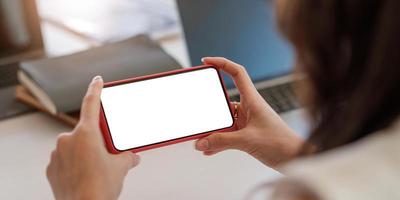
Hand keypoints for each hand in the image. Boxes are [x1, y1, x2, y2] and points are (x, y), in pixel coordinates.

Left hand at [46, 76, 139, 199]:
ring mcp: (57, 154)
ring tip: (95, 170)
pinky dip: (74, 164)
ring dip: (84, 153)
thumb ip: (127, 157)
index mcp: (87, 134)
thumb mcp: (121, 168)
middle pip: (86, 131)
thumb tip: (132, 157)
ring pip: (74, 147)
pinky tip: (84, 176)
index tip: (97, 80)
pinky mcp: (52, 168)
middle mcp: (68, 140)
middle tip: (105, 154)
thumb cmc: (100, 188)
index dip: (96, 89)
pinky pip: (64, 160)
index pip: (91, 103)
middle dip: (96, 140)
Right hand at [195, 57, 303, 167]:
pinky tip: (209, 148)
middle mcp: (249, 107)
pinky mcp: (247, 134)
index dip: (222, 63)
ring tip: (202, 137)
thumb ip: (222, 141)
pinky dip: (218, 140)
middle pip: (224, 100)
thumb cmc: (282, 143)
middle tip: (198, 112)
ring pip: (224, 120)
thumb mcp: (248, 140)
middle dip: (210, 107)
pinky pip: (228, 134)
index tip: (206, 61)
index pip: (237, 73)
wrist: (295, 157)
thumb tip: (202, 142)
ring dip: (213, 129)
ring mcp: (248, 121)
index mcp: (253, 100)